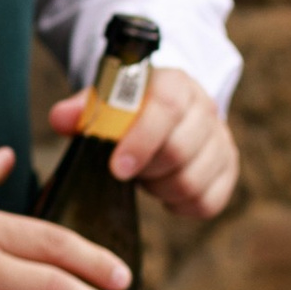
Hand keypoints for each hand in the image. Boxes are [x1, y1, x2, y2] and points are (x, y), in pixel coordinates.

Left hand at [49, 62, 238, 219]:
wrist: (165, 115)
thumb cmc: (130, 111)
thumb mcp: (104, 103)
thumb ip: (82, 109)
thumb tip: (62, 119)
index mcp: (174, 83)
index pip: (167, 107)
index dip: (142, 140)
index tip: (117, 168)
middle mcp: (204, 108)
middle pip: (180, 150)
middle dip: (147, 170)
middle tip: (128, 171)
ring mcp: (221, 139)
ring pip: (192, 182)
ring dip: (160, 188)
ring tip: (147, 177)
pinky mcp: (228, 169)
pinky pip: (206, 203)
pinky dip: (180, 206)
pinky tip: (164, 193)